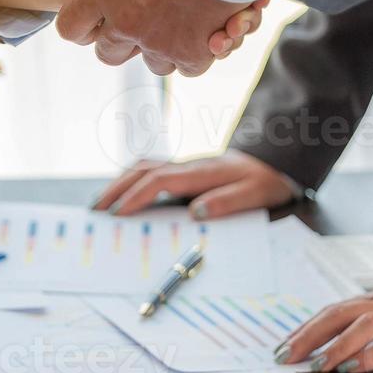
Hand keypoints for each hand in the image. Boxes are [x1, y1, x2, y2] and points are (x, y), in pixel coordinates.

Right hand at [93, 150, 298, 216]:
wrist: (276, 160)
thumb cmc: (265, 180)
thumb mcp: (255, 194)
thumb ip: (227, 202)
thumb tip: (196, 212)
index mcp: (201, 173)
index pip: (159, 181)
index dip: (136, 196)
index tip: (117, 213)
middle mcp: (188, 166)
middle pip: (142, 170)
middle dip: (116, 189)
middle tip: (95, 209)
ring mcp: (185, 166)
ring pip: (143, 167)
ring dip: (120, 182)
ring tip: (101, 202)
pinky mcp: (185, 171)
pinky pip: (150, 170)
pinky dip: (131, 180)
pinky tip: (124, 193)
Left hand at [276, 283, 372, 372]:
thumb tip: (342, 350)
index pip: (335, 310)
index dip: (307, 327)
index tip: (284, 347)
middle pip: (340, 313)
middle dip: (308, 335)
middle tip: (285, 357)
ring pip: (365, 325)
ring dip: (336, 345)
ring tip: (316, 365)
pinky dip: (372, 354)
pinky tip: (354, 367)